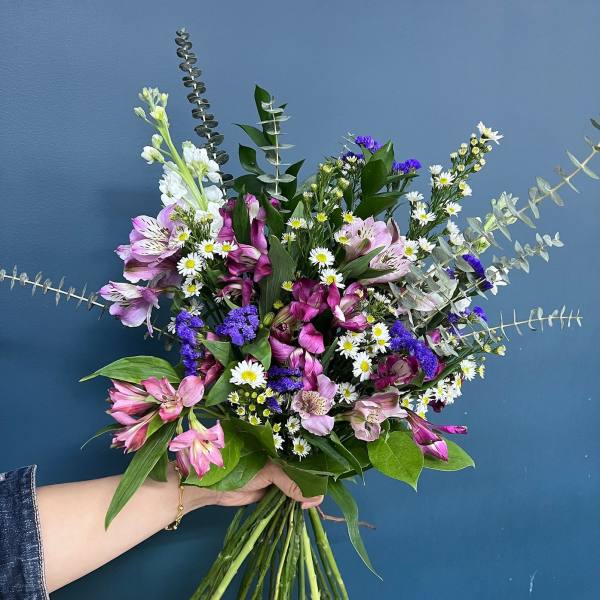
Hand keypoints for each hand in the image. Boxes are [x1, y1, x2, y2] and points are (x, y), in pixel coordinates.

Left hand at [188, 461, 322, 509]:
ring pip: (297, 490)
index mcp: (283, 454)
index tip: (316, 491)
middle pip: (304, 478)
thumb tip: (312, 498)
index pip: (307, 463)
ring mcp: (278, 481)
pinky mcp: (272, 495)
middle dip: (311, 489)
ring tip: (307, 508)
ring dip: (302, 499)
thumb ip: (291, 483)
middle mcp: (283, 466)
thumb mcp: (270, 472)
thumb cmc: (242, 469)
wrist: (218, 486)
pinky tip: (299, 511)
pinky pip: (287, 500)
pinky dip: (293, 506)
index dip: (315, 476)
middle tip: (310, 503)